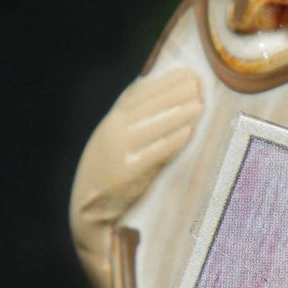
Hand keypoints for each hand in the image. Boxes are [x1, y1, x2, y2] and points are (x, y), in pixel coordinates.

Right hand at [69, 68, 204, 287]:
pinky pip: (153, 154)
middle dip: (174, 93)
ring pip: (152, 127)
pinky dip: (171, 141)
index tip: (186, 73)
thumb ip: (136, 123)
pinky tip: (189, 132)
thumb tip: (168, 99)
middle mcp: (111, 133)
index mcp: (110, 123)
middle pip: (147, 107)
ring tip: (199, 105)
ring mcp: (117, 153)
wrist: (88, 214)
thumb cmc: (111, 177)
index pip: (136, 94)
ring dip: (177, 114)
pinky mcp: (126, 175)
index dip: (162, 82)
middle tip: (199, 84)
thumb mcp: (117, 144)